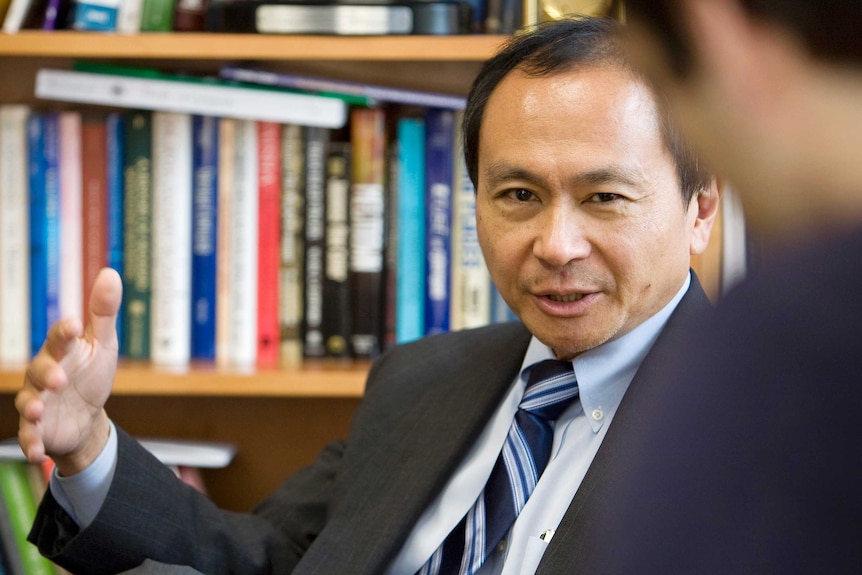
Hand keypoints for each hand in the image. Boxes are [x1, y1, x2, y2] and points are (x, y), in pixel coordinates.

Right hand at [16, 268, 122, 475]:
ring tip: (39, 411)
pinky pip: (31, 437)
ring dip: (33, 407)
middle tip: (59, 378)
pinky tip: (37, 452)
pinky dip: (32, 444)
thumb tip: (111, 273)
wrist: (87, 417)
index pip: (60, 337)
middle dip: (47, 373)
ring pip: (29, 402)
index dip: (65, 331)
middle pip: (39, 370)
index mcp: (62, 351)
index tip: (75, 325)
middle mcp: (44, 374)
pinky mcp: (38, 429)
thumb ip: (104, 313)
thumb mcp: (104, 344)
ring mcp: (39, 402)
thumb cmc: (92, 374)